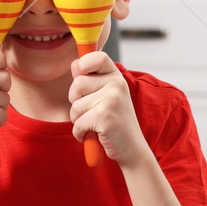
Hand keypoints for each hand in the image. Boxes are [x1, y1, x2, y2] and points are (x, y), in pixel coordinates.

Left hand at [69, 51, 151, 165]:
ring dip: (78, 121)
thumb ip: (91, 80)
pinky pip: (78, 123)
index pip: (97, 57)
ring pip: (75, 106)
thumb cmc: (115, 123)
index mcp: (116, 77)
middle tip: (91, 112)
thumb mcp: (107, 96)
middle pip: (77, 84)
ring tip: (94, 125)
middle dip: (76, 102)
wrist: (131, 148)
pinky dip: (80, 134)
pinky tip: (94, 135)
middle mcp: (116, 85)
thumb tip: (74, 64)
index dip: (83, 64)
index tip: (82, 75)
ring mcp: (112, 100)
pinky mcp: (105, 116)